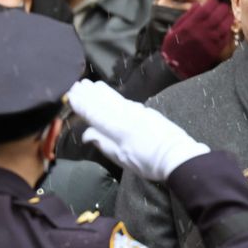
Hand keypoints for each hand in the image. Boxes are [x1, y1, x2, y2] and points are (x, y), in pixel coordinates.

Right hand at [66, 79, 209, 181]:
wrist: (177, 156)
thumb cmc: (147, 162)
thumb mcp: (121, 158)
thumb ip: (103, 143)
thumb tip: (86, 133)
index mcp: (116, 126)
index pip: (93, 112)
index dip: (80, 103)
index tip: (70, 94)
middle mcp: (124, 114)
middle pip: (102, 101)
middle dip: (88, 93)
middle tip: (76, 85)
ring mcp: (136, 110)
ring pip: (113, 97)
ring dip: (99, 91)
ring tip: (90, 84)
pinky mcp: (146, 111)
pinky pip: (123, 99)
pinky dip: (112, 95)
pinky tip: (110, 94)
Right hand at [161, 0, 234, 78]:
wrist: (176, 67)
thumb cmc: (174, 47)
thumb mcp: (175, 29)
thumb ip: (187, 16)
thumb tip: (198, 5)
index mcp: (191, 25)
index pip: (206, 9)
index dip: (212, 3)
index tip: (213, 1)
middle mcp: (202, 32)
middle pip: (218, 16)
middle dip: (222, 8)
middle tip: (223, 6)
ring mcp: (210, 42)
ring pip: (224, 26)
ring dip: (228, 18)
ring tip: (228, 15)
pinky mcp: (215, 51)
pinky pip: (225, 38)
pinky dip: (228, 30)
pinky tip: (227, 27)